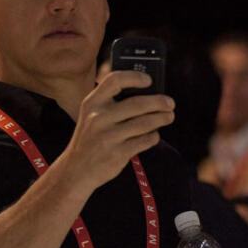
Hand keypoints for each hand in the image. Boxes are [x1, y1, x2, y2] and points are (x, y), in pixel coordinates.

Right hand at [58, 71, 174, 191]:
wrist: (76, 170)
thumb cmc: (91, 139)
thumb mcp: (91, 116)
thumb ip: (112, 104)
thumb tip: (149, 94)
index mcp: (91, 103)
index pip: (114, 81)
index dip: (134, 77)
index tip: (149, 80)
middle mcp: (98, 117)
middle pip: (137, 103)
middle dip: (159, 102)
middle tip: (170, 103)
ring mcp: (108, 136)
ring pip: (145, 122)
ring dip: (162, 118)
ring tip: (169, 116)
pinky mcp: (118, 153)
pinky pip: (145, 140)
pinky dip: (153, 136)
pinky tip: (154, 134)